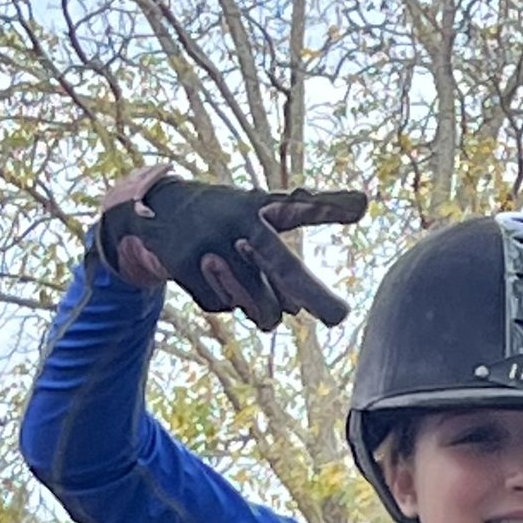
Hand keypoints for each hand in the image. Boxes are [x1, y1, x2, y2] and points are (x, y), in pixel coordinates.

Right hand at [96, 166, 367, 328]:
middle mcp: (240, 222)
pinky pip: (224, 307)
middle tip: (340, 318)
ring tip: (240, 275)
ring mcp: (212, 245)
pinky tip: (208, 275)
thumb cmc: (227, 220)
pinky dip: (223, 300)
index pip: (300, 205)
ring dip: (260, 307)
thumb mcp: (260, 222)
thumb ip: (285, 265)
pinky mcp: (187, 266)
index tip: (364, 204)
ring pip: (258, 305)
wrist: (159, 212)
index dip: (329, 206)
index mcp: (262, 207)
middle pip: (284, 265)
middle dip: (314, 294)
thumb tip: (295, 312)